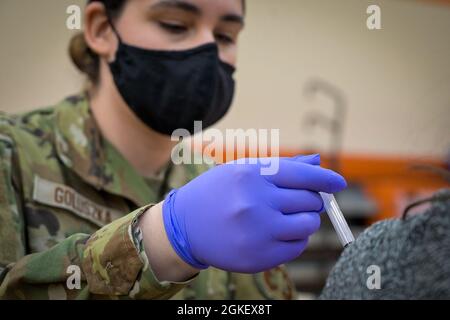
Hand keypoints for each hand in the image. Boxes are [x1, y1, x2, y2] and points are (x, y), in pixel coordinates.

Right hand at [162, 154, 346, 272]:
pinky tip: (276, 233)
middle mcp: (255, 202)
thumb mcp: (242, 171)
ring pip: (308, 224)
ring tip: (287, 218)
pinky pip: (297, 247)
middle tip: (297, 201)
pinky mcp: (259, 256)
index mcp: (251, 176)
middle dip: (310, 199)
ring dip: (305, 220)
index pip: (301, 174)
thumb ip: (281, 167)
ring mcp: (258, 232)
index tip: (338, 182)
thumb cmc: (216, 193)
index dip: (325, 178)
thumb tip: (316, 161)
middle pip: (309, 200)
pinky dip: (294, 239)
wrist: (184, 227)